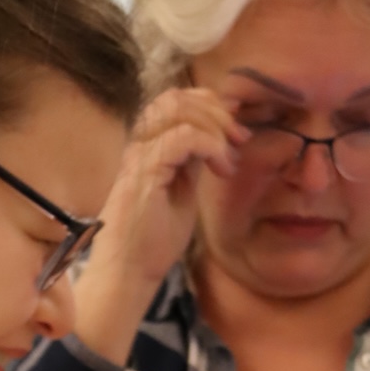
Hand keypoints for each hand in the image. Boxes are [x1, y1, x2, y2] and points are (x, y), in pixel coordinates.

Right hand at [72, 87, 247, 364]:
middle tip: (240, 138)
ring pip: (178, 110)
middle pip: (176, 97)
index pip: (174, 101)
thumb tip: (215, 139)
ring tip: (230, 156)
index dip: (209, 105)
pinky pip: (183, 138)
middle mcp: (138, 145)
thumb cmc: (152, 242)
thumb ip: (192, 163)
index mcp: (145, 147)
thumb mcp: (182, 192)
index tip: (234, 131)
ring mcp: (138, 156)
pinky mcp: (144, 173)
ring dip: (215, 126)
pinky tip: (221, 171)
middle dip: (217, 111)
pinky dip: (211, 147)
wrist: (129, 273)